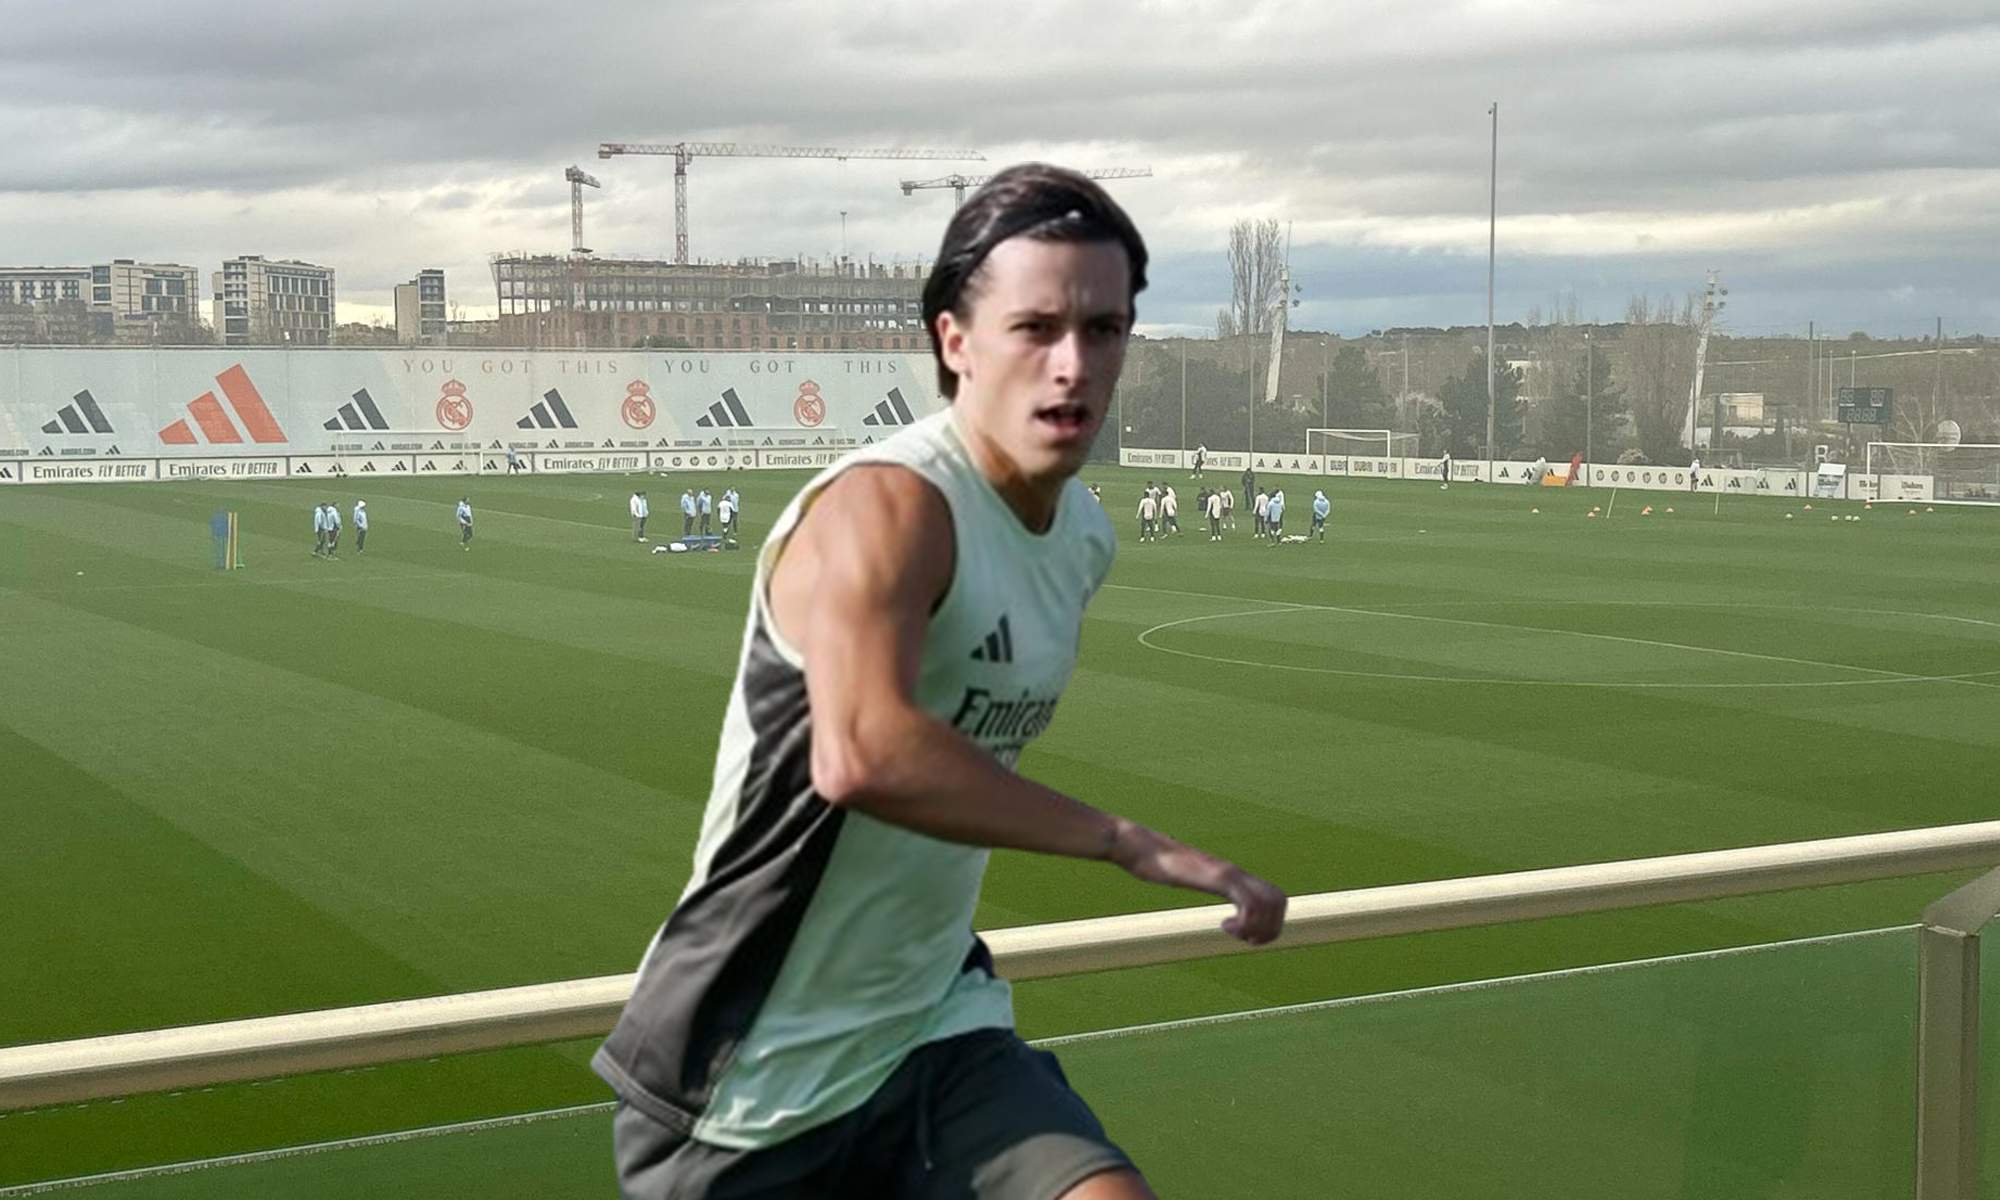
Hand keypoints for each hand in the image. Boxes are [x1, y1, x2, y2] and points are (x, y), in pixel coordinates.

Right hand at [1106, 821, 1286, 945]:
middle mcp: (1236, 872)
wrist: (1140, 845)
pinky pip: (1248, 903)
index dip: (1271, 921)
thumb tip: (1188, 886)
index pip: (1275, 896)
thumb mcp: (1182, 875)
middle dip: (1270, 929)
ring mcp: (1228, 873)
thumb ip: (1194, 878)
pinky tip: (1224, 926)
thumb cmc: (1155, 862)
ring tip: (1233, 932)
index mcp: (1231, 874)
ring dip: (1257, 928)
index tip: (1247, 933)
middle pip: (1280, 901)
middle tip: (1244, 939)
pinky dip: (1245, 923)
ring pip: (1268, 904)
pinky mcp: (1217, 877)